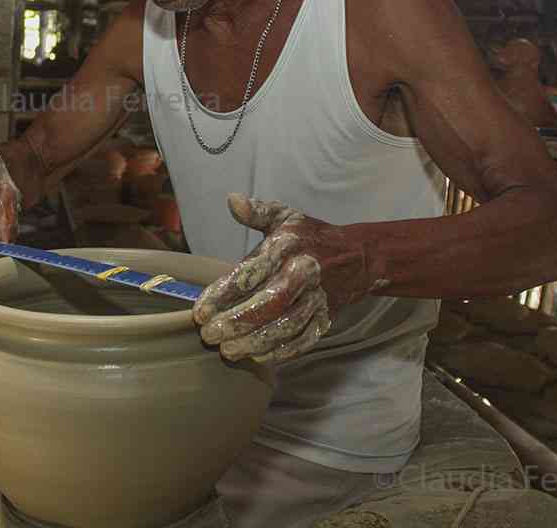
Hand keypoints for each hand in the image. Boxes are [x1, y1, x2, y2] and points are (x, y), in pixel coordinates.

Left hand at [193, 193, 385, 362]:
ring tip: (228, 351)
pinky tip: (257, 357)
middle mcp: (304, 273)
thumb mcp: (284, 216)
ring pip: (286, 326)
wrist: (357, 257)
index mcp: (288, 246)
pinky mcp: (327, 319)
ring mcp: (318, 299)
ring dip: (255, 342)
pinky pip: (304, 340)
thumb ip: (257, 211)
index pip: (250, 273)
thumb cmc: (309, 236)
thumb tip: (232, 200)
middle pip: (269, 303)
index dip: (222, 295)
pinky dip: (282, 352)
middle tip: (209, 336)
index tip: (200, 312)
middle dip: (237, 322)